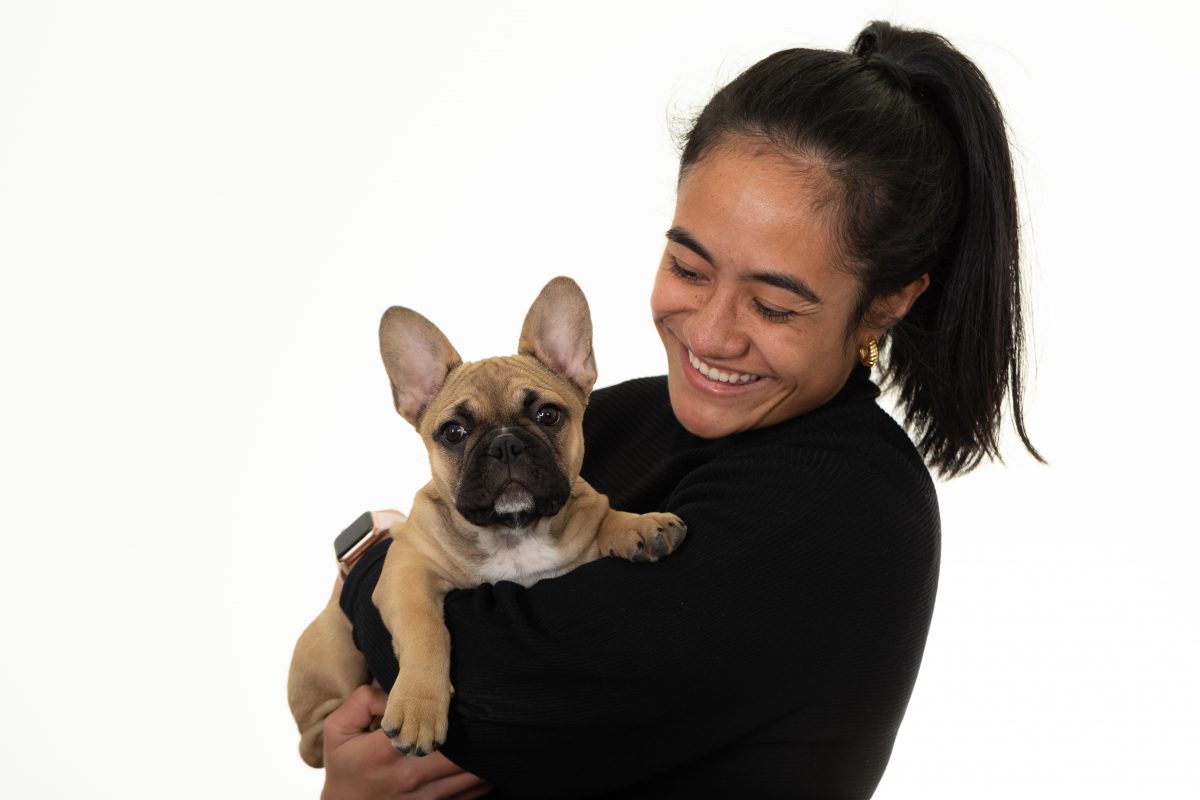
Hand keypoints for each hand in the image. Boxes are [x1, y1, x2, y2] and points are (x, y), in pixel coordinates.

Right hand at [322, 685, 490, 799]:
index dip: (451, 714)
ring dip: (484, 758)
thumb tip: (395, 691)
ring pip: (471, 778)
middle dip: (477, 736)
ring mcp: (424, 798)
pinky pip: (470, 795)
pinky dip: (481, 781)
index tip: (464, 701)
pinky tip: (484, 764)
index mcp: (388, 752)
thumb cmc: (344, 765)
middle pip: (460, 756)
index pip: (430, 729)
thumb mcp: (338, 728)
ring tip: (493, 736)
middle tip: (487, 717)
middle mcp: (410, 777)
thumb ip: (364, 700)